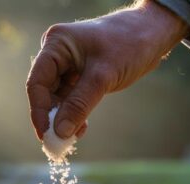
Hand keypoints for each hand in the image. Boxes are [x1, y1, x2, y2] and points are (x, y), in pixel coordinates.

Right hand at [26, 0, 186, 140]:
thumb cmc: (129, 45)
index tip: (45, 135)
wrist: (152, 35)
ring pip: (57, 98)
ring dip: (63, 119)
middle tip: (58, 143)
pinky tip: (81, 129)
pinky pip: (70, 99)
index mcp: (56, 44)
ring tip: (72, 138)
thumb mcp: (103, 76)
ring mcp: (67, 64)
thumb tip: (60, 132)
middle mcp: (57, 53)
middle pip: (44, 92)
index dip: (39, 111)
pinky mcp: (79, 75)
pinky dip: (74, 114)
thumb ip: (79, 104)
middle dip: (51, 118)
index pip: (37, 83)